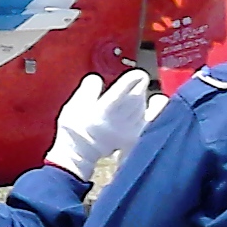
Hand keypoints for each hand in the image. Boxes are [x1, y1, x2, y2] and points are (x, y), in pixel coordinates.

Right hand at [45, 67, 152, 181]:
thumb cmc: (75, 128)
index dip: (132, 79)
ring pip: (142, 109)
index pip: (124, 89)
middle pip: (137, 97)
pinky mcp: (132, 137)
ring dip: (143, 98)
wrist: (79, 153)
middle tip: (139, 78)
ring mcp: (128, 129)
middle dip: (140, 86)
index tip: (136, 73)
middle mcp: (120, 118)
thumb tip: (96, 79)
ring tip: (140, 91)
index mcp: (105, 109)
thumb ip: (87, 90)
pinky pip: (146, 122)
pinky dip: (151, 113)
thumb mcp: (74, 105)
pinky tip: (152, 107)